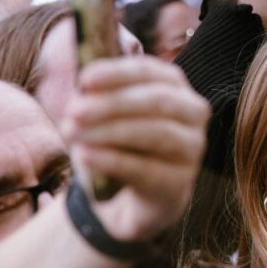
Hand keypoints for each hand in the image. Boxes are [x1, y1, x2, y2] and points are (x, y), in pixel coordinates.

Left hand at [62, 57, 210, 241]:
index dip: (118, 73)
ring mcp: (192, 148)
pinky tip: (86, 157)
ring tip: (74, 134)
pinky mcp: (180, 181)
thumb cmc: (117, 143)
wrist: (129, 195)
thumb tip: (79, 96)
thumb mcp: (102, 117)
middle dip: (113, 103)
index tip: (84, 79)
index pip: (151, 72)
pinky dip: (112, 160)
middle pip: (158, 100)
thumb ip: (92, 100)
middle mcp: (192, 113)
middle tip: (74, 110)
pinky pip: (147, 168)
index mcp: (175, 87)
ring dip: (111, 131)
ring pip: (158, 133)